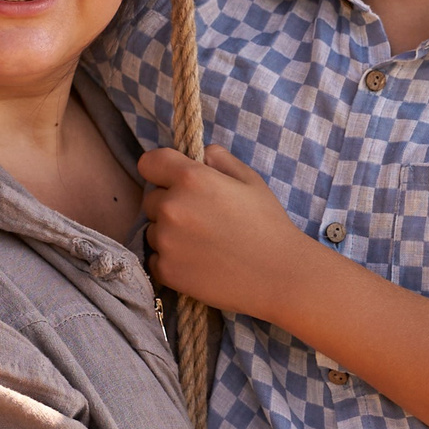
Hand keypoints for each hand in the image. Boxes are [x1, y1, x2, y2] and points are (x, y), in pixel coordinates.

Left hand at [138, 145, 309, 318]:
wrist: (278, 275)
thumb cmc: (268, 224)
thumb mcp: (250, 180)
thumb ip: (220, 158)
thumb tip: (200, 154)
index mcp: (191, 178)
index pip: (149, 162)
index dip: (161, 170)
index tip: (173, 180)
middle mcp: (171, 206)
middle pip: (151, 198)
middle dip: (170, 204)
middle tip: (201, 218)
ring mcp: (165, 241)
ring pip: (153, 229)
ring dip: (169, 233)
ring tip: (203, 243)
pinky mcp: (165, 270)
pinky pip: (155, 258)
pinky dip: (170, 259)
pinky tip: (197, 262)